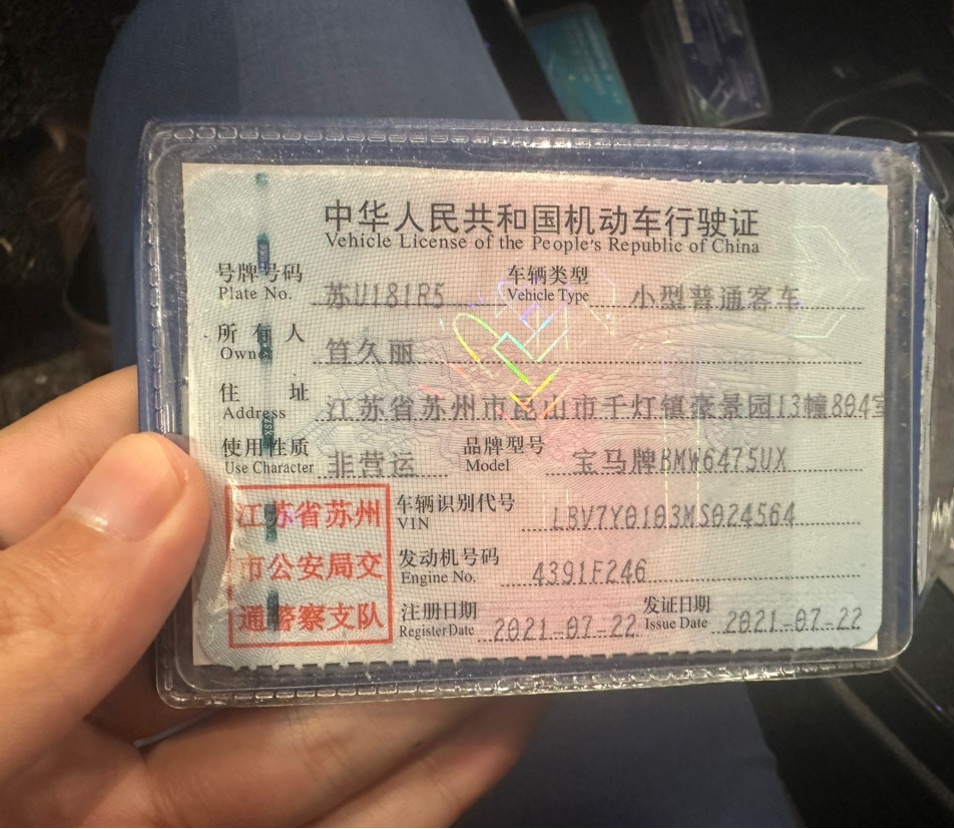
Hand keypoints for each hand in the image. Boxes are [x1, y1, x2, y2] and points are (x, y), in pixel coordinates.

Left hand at [0, 368, 543, 824]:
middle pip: (224, 603)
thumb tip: (165, 476)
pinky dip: (409, 795)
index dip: (196, 409)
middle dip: (346, 553)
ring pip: (287, 724)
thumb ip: (14, 627)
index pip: (83, 473)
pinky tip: (492, 735)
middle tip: (464, 488)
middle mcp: (62, 696)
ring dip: (405, 680)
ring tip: (509, 609)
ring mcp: (133, 801)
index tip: (321, 362)